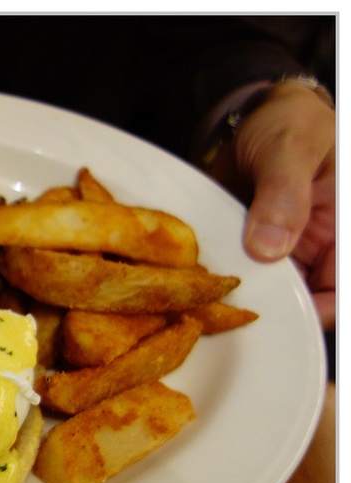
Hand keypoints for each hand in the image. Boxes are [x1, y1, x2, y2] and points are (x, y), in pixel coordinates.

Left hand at [207, 81, 335, 329]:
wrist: (253, 116)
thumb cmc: (288, 121)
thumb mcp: (289, 147)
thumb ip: (283, 194)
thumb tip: (269, 249)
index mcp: (344, 230)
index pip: (342, 289)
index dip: (321, 308)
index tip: (282, 314)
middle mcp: (322, 248)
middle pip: (308, 299)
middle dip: (275, 309)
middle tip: (231, 313)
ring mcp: (286, 253)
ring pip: (271, 293)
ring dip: (245, 298)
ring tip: (208, 303)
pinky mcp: (252, 253)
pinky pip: (241, 278)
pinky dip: (223, 282)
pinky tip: (197, 287)